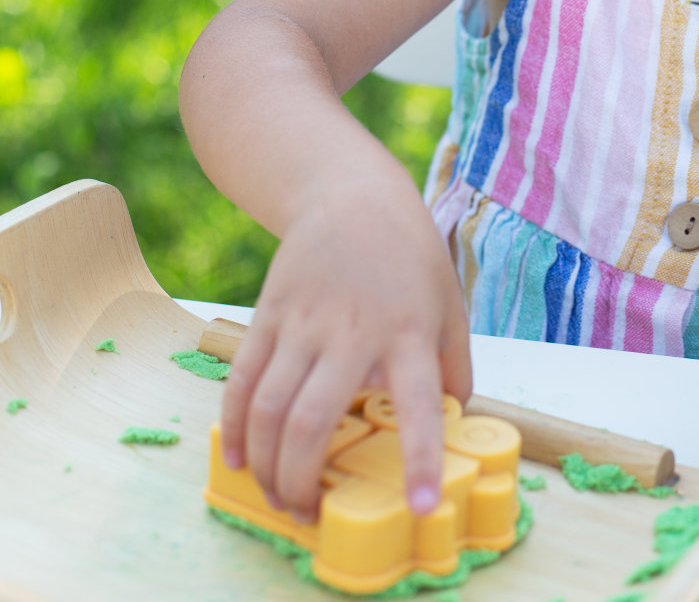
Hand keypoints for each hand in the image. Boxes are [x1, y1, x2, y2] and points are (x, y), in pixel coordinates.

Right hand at [219, 173, 471, 522]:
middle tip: (307, 514)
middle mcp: (353, 330)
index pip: (419, 402)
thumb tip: (455, 420)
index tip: (422, 507)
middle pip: (314, 420)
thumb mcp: (449, 302)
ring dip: (267, 463)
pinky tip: (241, 458)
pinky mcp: (269, 313)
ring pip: (270, 407)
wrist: (349, 192)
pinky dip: (236, 425)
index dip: (421, 458)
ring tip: (277, 495)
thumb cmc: (408, 252)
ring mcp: (304, 321)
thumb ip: (455, 365)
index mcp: (409, 331)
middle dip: (303, 480)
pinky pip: (243, 378)